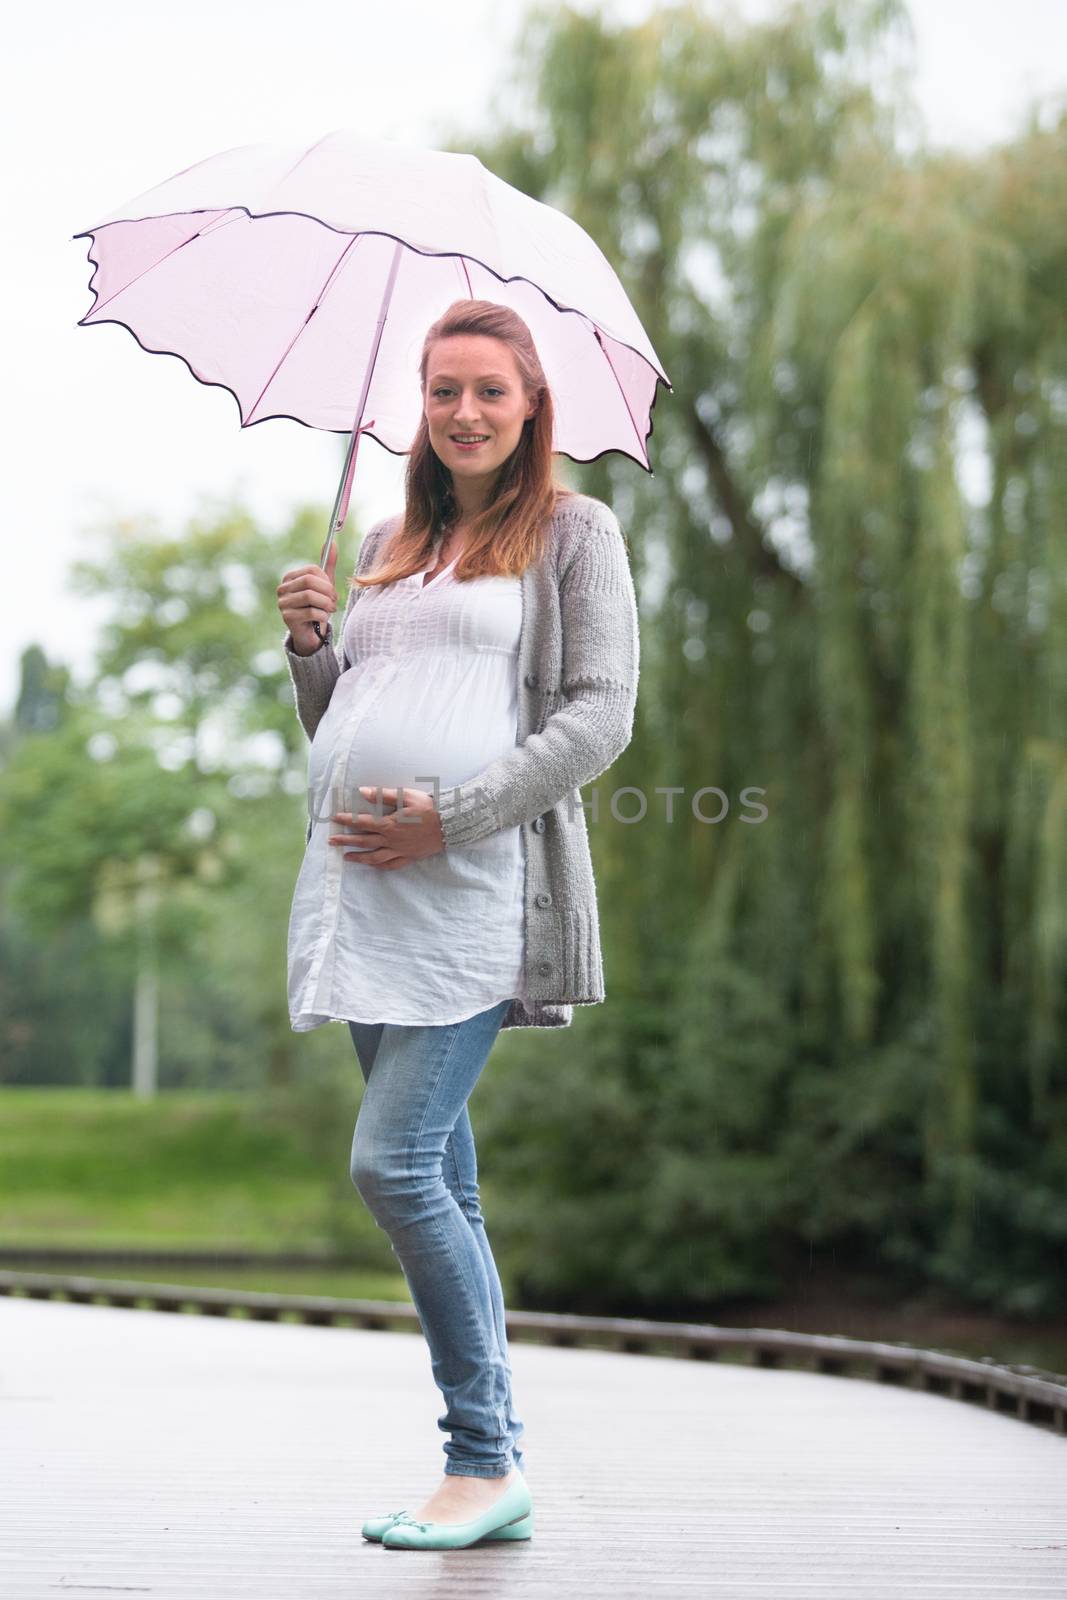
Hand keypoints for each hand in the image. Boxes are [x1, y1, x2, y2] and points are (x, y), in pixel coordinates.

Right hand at [277, 543, 338, 654]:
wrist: (311, 633)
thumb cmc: (317, 606)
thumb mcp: (324, 585)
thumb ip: (328, 564)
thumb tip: (332, 543)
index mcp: (290, 577)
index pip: (312, 570)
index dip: (326, 580)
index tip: (331, 591)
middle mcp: (282, 589)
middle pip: (310, 582)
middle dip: (327, 592)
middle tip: (333, 601)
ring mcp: (282, 603)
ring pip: (310, 596)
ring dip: (326, 604)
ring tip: (330, 609)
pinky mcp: (287, 618)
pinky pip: (310, 612)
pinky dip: (323, 615)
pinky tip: (323, 618)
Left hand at [328, 786, 444, 868]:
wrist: (450, 824)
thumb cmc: (428, 807)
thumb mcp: (405, 796)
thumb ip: (382, 795)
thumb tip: (362, 791)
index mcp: (389, 824)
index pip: (362, 822)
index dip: (346, 820)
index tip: (334, 818)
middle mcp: (391, 839)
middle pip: (363, 841)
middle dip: (345, 841)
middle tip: (331, 841)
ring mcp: (400, 850)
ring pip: (374, 857)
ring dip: (358, 857)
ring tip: (346, 857)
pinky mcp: (409, 857)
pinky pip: (391, 865)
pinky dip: (379, 866)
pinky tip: (372, 865)